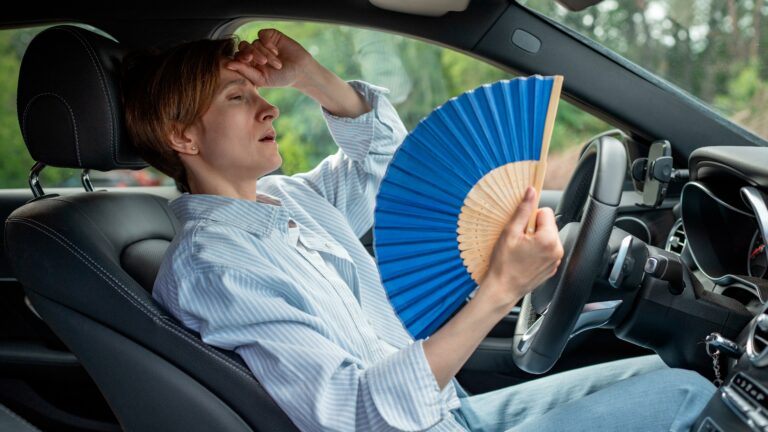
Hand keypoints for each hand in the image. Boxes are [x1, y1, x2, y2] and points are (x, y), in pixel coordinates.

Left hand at [226, 28, 314, 87]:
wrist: (300, 71)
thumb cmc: (281, 78)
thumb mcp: (262, 79)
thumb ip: (245, 71)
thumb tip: (227, 64)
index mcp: (249, 64)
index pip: (237, 57)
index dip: (240, 57)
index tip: (248, 61)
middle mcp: (254, 52)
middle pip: (243, 46)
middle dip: (252, 53)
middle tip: (263, 61)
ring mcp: (262, 43)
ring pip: (254, 42)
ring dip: (265, 53)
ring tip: (276, 63)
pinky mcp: (270, 35)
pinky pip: (261, 35)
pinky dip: (267, 43)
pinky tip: (276, 51)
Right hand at [478, 186, 563, 309]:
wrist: (502, 289)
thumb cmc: (504, 264)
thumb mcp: (510, 232)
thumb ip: (523, 210)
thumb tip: (531, 192)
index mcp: (549, 239)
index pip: (545, 212)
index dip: (530, 217)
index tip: (521, 228)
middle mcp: (557, 250)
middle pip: (547, 225)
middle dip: (534, 228)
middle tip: (519, 240)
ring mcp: (555, 261)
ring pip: (547, 238)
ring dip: (535, 240)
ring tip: (521, 250)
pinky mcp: (552, 268)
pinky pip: (547, 251)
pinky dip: (537, 251)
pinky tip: (524, 258)